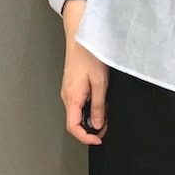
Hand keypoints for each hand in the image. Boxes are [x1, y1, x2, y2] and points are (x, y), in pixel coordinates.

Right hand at [60, 0, 108, 144]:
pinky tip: (101, 102)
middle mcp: (67, 95)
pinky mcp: (73, 85)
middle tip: (107, 127)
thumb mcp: (100, 83)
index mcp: (72, 97)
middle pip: (75, 121)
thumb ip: (98, 106)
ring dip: (91, 118)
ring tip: (107, 113)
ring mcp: (68, 90)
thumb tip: (96, 124)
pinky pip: (79, 103)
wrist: (81, 35)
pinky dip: (90, 107)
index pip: (73, 127)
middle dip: (91, 129)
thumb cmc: (89, 54)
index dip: (85, 138)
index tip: (98, 139)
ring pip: (78, 112)